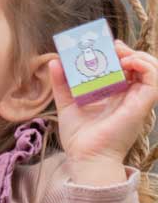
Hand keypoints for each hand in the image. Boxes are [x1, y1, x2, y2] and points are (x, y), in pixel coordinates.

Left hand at [51, 40, 157, 185]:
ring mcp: (137, 100)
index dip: (120, 53)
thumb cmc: (79, 136)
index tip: (106, 45)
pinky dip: (144, 66)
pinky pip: (153, 79)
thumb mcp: (67, 103)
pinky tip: (127, 63)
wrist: (85, 156)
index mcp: (116, 94)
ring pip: (151, 69)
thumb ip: (62, 84)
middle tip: (112, 46)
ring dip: (138, 56)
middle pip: (139, 66)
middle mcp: (129, 95)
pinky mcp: (142, 104)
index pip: (125, 68)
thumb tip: (54, 62)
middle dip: (128, 51)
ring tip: (120, 53)